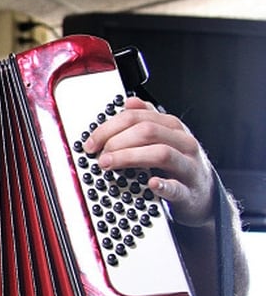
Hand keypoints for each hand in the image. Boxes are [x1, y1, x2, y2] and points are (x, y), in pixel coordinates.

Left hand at [82, 96, 215, 225]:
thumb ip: (146, 118)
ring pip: (161, 153)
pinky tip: (150, 183)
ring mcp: (188, 166)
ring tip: (109, 164)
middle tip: (99, 155)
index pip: (137, 117)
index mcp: (172, 127)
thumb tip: (129, 102)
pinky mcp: (189, 191)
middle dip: (117, 141)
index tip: (91, 142)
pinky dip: (162, 185)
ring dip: (130, 157)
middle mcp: (182, 142)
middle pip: (147, 131)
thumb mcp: (165, 136)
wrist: (203, 193)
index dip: (109, 128)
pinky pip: (176, 187)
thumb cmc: (179, 163)